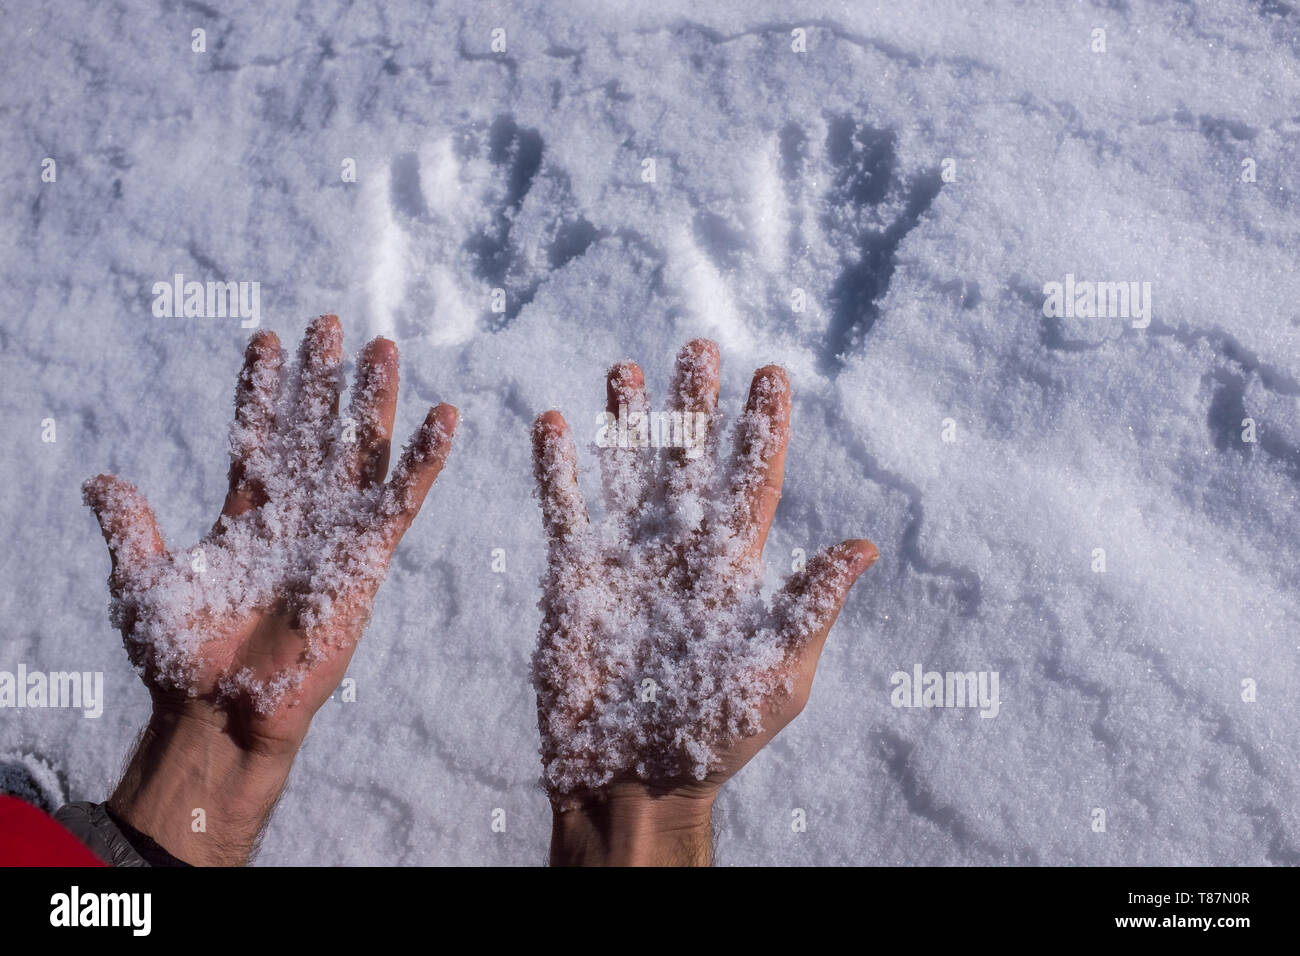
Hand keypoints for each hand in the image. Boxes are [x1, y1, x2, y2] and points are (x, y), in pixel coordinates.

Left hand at [84, 315, 456, 862]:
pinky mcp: (367, 557)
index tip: (270, 338)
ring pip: (360, 451)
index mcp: (246, 514)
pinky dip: (423, 459)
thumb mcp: (142, 580)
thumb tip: (101, 481)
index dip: (265, 388)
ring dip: (373, 402)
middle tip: (333, 322)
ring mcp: (334, 532)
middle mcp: (295, 515)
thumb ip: (131, 526)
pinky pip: (401, 500)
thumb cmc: (179, 656)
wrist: (219, 708)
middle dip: (324, 378)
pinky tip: (442, 415)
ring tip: (384, 348)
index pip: (260, 434)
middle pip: (315, 428)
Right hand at [532, 339, 876, 864]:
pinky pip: (564, 511)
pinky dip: (558, 469)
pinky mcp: (573, 579)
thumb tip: (864, 546)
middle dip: (695, 403)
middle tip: (701, 346)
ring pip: (626, 470)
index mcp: (731, 568)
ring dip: (627, 420)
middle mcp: (679, 550)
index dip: (762, 428)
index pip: (752, 481)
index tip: (773, 374)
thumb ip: (810, 608)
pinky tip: (557, 424)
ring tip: (626, 367)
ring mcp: (624, 560)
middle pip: (689, 459)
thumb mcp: (776, 676)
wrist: (629, 780)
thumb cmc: (711, 737)